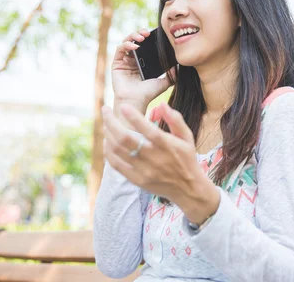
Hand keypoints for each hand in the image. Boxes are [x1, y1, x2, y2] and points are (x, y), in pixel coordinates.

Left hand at [102, 102, 219, 223]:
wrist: (188, 189)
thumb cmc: (187, 159)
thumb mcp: (187, 137)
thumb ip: (176, 120)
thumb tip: (162, 104)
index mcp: (167, 145)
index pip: (147, 128)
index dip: (133, 116)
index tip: (123, 106)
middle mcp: (154, 158)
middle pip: (125, 138)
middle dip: (111, 121)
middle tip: (105, 110)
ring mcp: (144, 170)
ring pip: (118, 150)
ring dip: (108, 134)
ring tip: (106, 124)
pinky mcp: (137, 180)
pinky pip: (116, 165)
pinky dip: (108, 152)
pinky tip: (107, 142)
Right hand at [111, 28, 174, 107]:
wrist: (136, 101)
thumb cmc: (148, 94)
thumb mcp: (164, 82)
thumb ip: (172, 74)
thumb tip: (179, 65)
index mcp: (142, 62)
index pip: (145, 45)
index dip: (149, 38)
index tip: (156, 35)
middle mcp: (132, 60)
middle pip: (135, 40)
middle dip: (140, 33)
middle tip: (147, 32)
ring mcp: (124, 61)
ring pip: (126, 42)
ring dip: (133, 36)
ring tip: (142, 37)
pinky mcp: (116, 63)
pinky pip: (120, 49)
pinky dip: (126, 44)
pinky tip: (135, 46)